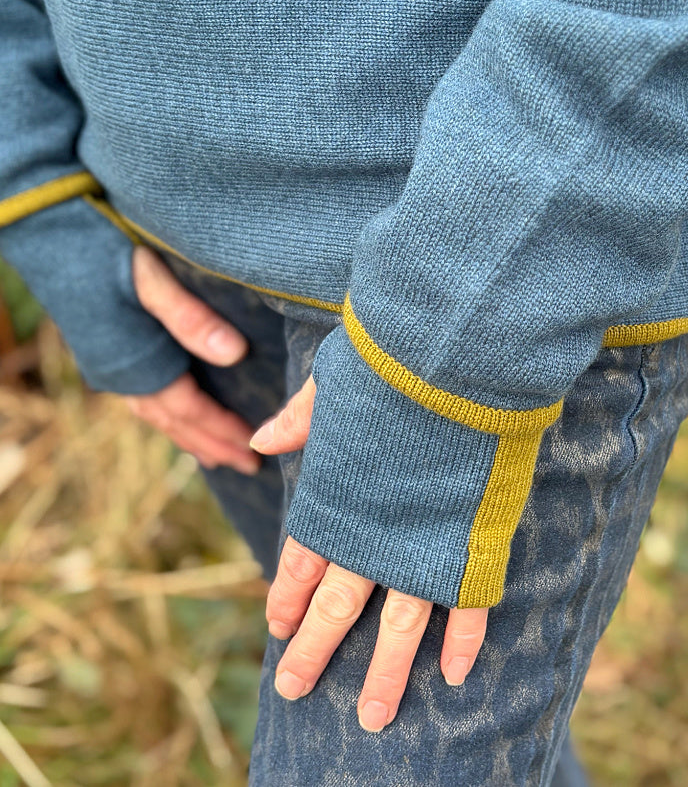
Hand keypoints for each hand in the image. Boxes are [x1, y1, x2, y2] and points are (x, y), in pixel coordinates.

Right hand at [125, 245, 261, 474]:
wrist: (50, 236)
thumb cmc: (104, 252)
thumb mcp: (152, 278)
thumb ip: (190, 317)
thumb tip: (235, 355)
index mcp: (137, 364)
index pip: (189, 409)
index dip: (222, 429)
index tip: (253, 448)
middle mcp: (122, 376)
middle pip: (174, 423)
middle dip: (211, 446)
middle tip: (246, 468)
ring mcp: (112, 368)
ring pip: (157, 416)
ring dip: (189, 437)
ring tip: (215, 457)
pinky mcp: (108, 355)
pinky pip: (143, 401)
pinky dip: (168, 417)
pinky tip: (177, 418)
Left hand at [249, 378, 488, 731]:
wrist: (457, 356)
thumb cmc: (394, 362)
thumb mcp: (336, 382)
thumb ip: (301, 419)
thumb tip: (260, 442)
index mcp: (336, 496)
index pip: (302, 560)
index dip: (286, 596)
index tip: (275, 626)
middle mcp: (373, 531)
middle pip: (336, 605)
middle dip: (313, 650)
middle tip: (293, 690)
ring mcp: (422, 543)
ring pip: (398, 624)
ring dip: (385, 672)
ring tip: (372, 718)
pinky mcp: (471, 543)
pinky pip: (468, 604)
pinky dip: (463, 641)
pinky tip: (454, 676)